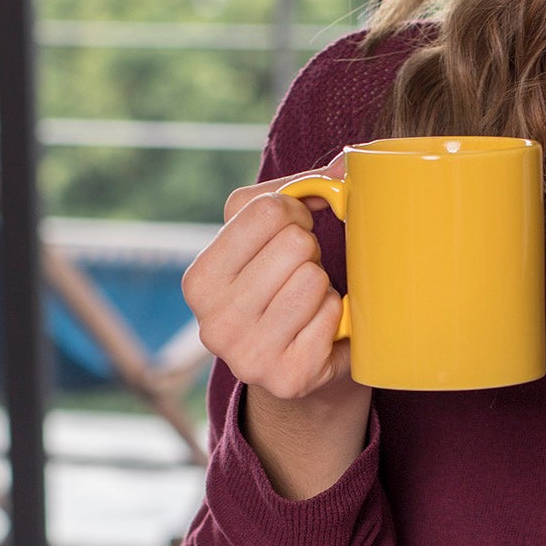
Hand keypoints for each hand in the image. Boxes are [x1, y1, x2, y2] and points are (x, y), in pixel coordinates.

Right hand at [182, 151, 359, 403]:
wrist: (293, 362)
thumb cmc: (280, 282)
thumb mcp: (265, 233)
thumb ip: (295, 189)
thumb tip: (347, 166)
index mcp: (198, 282)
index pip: (265, 211)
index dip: (294, 212)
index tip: (293, 231)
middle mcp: (213, 325)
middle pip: (295, 244)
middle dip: (309, 252)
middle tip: (299, 275)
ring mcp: (249, 357)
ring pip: (315, 280)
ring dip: (322, 286)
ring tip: (307, 302)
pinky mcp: (290, 379)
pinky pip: (334, 315)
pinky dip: (336, 315)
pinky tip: (319, 329)